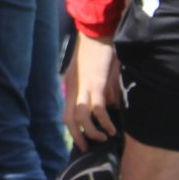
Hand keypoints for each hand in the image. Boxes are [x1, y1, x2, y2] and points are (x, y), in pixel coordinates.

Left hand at [62, 32, 121, 147]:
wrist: (97, 31)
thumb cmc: (98, 50)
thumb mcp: (94, 72)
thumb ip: (100, 89)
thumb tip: (110, 104)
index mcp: (71, 86)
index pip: (66, 113)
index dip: (73, 129)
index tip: (81, 140)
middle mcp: (73, 89)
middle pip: (69, 119)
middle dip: (78, 136)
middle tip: (87, 147)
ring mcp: (84, 87)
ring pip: (82, 118)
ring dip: (92, 132)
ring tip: (103, 138)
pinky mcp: (96, 85)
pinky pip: (98, 110)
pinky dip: (104, 122)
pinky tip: (112, 128)